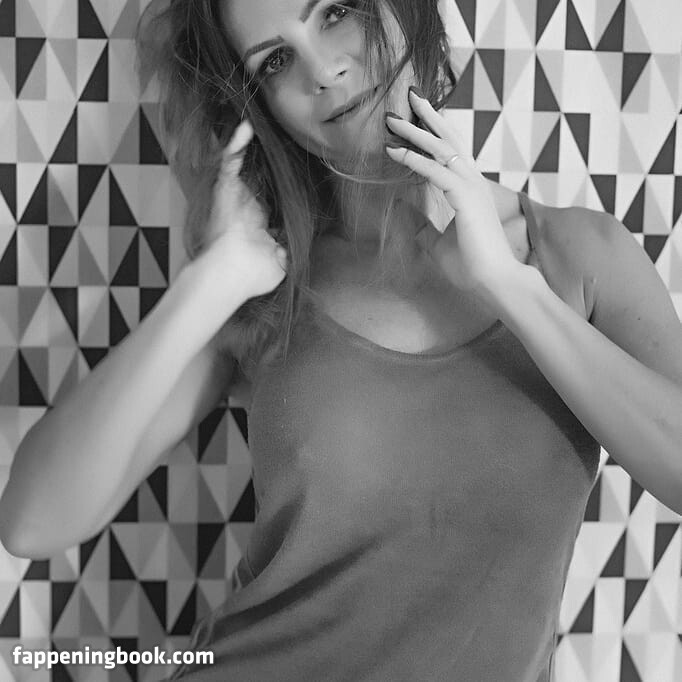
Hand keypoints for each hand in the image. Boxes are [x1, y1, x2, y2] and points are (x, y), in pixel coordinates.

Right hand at [188, 119, 287, 301]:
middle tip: (276, 141)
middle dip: (261, 159)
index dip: (277, 187)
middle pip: (254, 177)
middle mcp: (244, 207)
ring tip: (255, 126)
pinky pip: (230, 161)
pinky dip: (237, 144)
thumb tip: (300, 239)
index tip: (291, 172)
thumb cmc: (253, 275)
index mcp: (257, 224)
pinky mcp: (225, 189)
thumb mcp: (280, 262)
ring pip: (240, 164)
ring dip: (246, 146)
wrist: (231, 274)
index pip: (267, 200)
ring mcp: (234, 197)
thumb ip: (288, 248)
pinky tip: (247, 127)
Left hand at [385, 89, 525, 307]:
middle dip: (428, 117)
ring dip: (415, 133)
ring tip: (392, 119)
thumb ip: (422, 225)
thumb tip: (402, 210)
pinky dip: (414, 160)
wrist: (496, 283)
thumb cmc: (472, 266)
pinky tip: (395, 152)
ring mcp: (472, 188)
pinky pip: (436, 171)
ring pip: (441, 149)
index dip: (432, 133)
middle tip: (409, 96)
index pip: (451, 153)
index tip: (414, 118)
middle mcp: (473, 183)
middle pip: (449, 140)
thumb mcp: (437, 243)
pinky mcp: (466, 198)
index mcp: (470, 190)